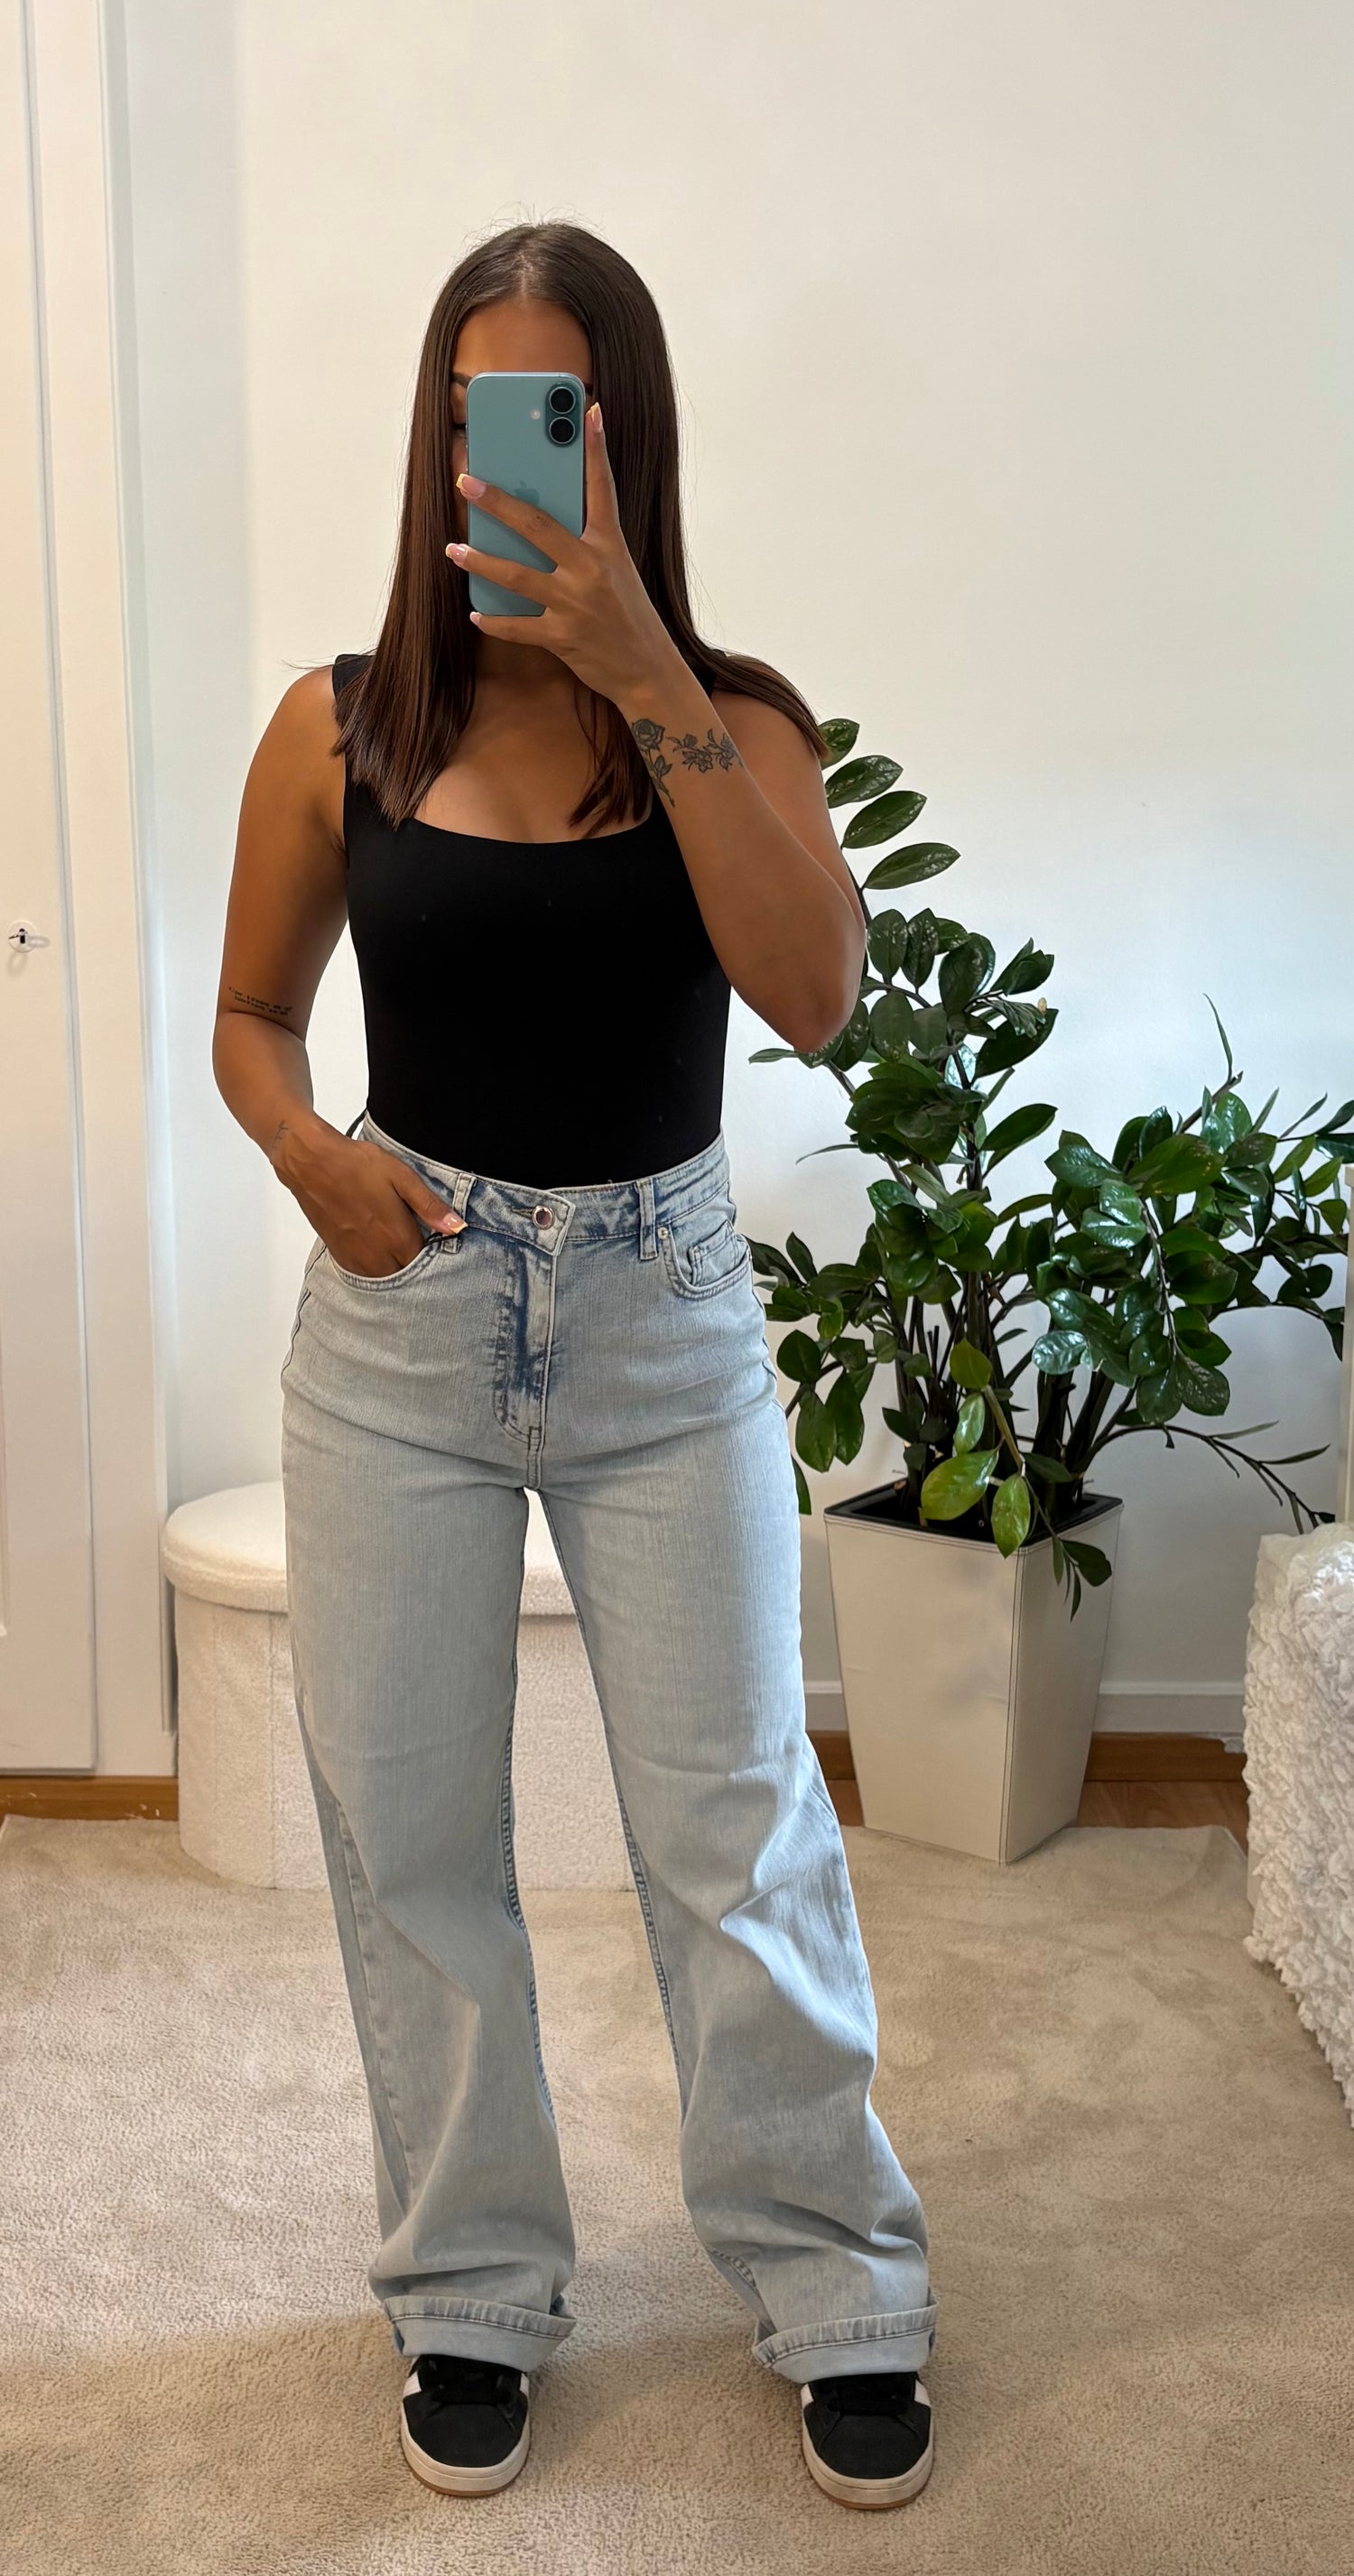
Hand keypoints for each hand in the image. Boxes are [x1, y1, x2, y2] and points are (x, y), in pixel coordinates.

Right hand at [271, 1121, 464, 1276]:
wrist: (312, 1163)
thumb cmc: (357, 1164)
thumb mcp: (401, 1177)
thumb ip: (429, 1205)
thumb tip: (456, 1227)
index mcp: (397, 1236)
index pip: (426, 1262)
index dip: (434, 1252)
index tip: (434, 1238)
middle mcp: (377, 1254)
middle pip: (406, 1274)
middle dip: (414, 1262)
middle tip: (415, 1239)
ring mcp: (356, 1258)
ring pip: (385, 1278)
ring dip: (395, 1267)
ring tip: (396, 1244)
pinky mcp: (340, 1255)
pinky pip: (365, 1274)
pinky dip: (375, 1267)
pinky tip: (378, 1248)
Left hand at [447, 405, 681, 709]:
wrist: (648, 671)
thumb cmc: (629, 617)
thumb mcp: (618, 573)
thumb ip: (585, 546)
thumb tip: (541, 524)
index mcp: (610, 547)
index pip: (602, 488)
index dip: (596, 449)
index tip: (587, 411)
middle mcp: (592, 569)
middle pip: (537, 526)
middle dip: (498, 502)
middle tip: (467, 482)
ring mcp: (575, 604)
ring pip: (516, 576)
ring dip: (480, 560)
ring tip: (454, 548)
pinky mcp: (563, 637)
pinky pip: (517, 627)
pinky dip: (493, 622)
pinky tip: (475, 613)